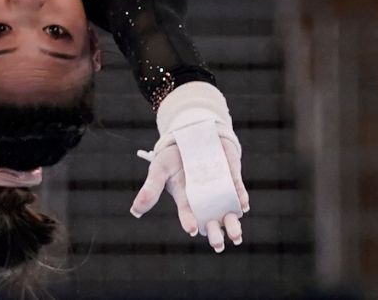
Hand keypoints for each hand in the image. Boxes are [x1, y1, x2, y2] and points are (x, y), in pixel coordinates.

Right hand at [130, 135, 249, 252]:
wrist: (191, 134)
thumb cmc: (172, 156)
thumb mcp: (159, 169)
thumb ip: (150, 189)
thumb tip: (135, 211)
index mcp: (185, 200)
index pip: (188, 215)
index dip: (189, 223)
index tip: (192, 229)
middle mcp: (204, 199)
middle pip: (211, 221)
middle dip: (215, 234)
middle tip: (218, 244)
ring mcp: (219, 190)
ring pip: (228, 212)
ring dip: (233, 224)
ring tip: (236, 236)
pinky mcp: (231, 178)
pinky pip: (238, 191)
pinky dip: (241, 198)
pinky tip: (242, 205)